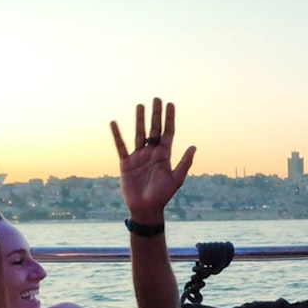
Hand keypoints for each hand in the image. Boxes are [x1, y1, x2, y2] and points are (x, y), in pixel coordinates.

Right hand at [110, 98, 195, 222]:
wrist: (146, 208)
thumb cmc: (162, 196)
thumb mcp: (176, 179)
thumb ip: (184, 163)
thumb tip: (194, 146)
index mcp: (164, 155)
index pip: (168, 132)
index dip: (169, 118)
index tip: (170, 104)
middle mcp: (152, 153)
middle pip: (154, 129)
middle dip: (155, 115)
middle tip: (156, 99)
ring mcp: (139, 157)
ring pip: (139, 134)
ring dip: (139, 120)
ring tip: (140, 105)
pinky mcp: (126, 163)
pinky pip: (121, 146)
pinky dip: (117, 135)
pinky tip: (114, 123)